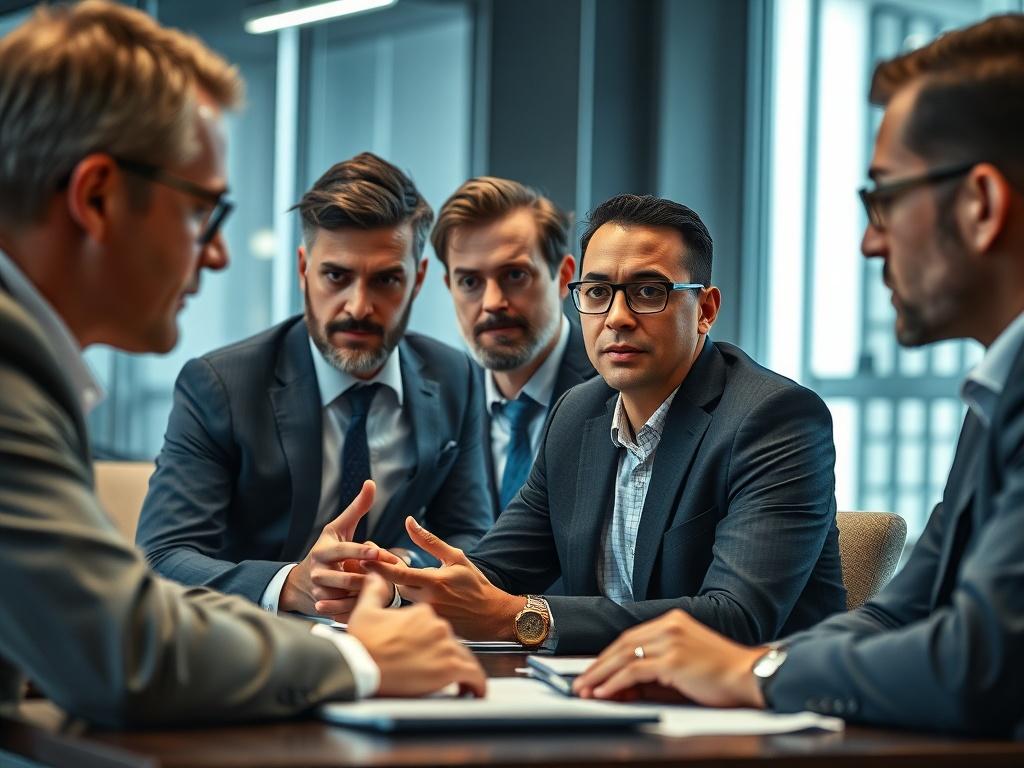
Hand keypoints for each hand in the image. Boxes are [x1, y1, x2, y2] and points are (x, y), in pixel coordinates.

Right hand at [280, 480, 382, 618]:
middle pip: (347, 578)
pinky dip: (360, 607)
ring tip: (385, 588)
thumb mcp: (339, 528)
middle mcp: (318, 572)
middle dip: (368, 577)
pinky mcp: (324, 607)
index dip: (361, 551)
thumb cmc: (329, 549)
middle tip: (390, 576)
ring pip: (348, 596)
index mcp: (323, 551)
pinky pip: (346, 610)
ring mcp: (320, 592)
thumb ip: (357, 508)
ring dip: (367, 594)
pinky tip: (374, 603)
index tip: (378, 552)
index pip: (344, 551)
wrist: (304, 581)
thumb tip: (371, 483)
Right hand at [348, 573, 486, 697]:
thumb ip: (374, 591)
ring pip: (463, 659)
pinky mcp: (450, 667)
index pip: (436, 626)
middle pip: (450, 643)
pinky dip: (475, 684)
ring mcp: (446, 646)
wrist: (361, 667)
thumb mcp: (366, 611)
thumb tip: (375, 576)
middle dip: (444, 656)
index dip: (431, 641)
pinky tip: (473, 691)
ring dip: (459, 670)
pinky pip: (474, 676)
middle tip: (433, 671)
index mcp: (423, 612)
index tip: (425, 652)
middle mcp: (438, 626)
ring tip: (455, 684)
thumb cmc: (363, 643)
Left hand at [362, 516, 524, 639]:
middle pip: (395, 588)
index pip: (398, 574)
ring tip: (393, 581)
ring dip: (397, 590)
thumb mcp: (456, 557)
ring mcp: (427, 617)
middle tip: (373, 565)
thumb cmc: (475, 584)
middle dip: (386, 577)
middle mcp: (427, 601)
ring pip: (402, 601)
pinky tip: (412, 600)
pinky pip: (409, 615)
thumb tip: (409, 521)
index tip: (361, 558)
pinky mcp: (428, 628)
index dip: (378, 566)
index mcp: (434, 581)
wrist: (491, 616)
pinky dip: (406, 605)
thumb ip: (429, 541)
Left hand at [572, 609, 766, 707]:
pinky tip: (605, 693)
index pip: (630, 637)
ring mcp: (671, 641)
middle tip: (581, 682)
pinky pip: (634, 671)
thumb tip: (619, 687)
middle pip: (623, 644)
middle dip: (598, 665)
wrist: (749, 677)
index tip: (593, 671)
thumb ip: (651, 674)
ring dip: (601, 675)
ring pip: (624, 656)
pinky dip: (615, 683)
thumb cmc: (720, 675)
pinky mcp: (673, 660)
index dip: (608, 656)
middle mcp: (670, 626)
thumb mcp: (681, 668)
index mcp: (672, 621)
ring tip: (586, 689)